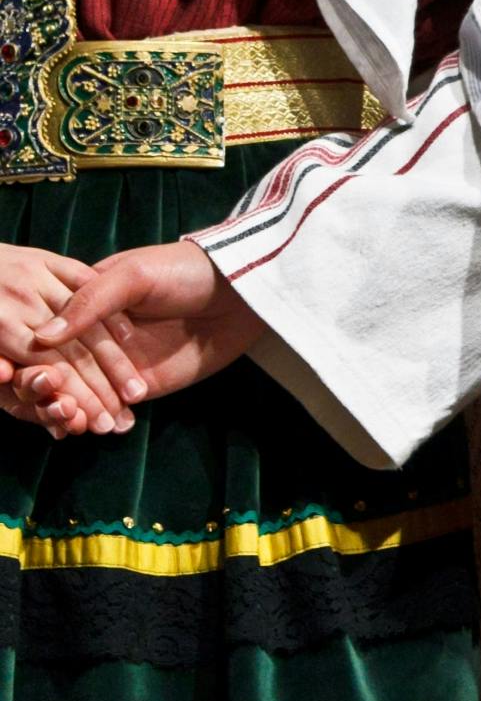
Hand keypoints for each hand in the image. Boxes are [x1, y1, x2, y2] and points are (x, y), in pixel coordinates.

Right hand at [23, 241, 262, 417]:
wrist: (239, 292)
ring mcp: (115, 363)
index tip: (12, 375)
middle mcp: (93, 335)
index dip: (29, 355)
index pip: (45, 334)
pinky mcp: (139, 385)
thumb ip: (91, 301)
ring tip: (71, 422)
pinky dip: (100, 418)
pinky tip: (95, 429)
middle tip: (49, 404)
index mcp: (82, 302)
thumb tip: (43, 335)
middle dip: (49, 390)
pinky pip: (111, 407)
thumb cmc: (184, 271)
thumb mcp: (135, 275)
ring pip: (81, 392)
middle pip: (57, 368)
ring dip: (72, 409)